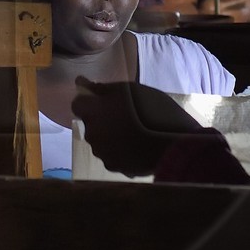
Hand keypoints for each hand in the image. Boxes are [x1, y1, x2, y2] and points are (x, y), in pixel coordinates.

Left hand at [72, 78, 209, 176]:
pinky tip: (134, 146)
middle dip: (100, 118)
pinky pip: (110, 155)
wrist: (172, 145)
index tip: (102, 98)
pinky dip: (117, 150)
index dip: (89, 100)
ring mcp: (101, 152)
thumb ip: (103, 87)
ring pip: (99, 140)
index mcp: (93, 112)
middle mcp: (91, 133)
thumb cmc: (153, 111)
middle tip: (123, 114)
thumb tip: (81, 82)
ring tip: (131, 131)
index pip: (77, 104)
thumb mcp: (130, 89)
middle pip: (90, 123)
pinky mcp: (113, 167)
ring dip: (108, 135)